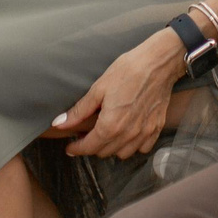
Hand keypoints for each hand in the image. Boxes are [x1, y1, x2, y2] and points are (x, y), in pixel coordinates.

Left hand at [53, 31, 186, 158]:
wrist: (159, 63)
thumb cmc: (128, 71)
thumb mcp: (98, 88)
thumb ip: (79, 111)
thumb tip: (58, 124)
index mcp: (110, 125)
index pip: (88, 147)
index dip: (76, 148)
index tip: (70, 147)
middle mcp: (128, 134)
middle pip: (104, 152)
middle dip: (92, 146)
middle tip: (86, 134)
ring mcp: (144, 133)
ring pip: (122, 154)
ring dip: (111, 147)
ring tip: (106, 134)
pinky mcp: (156, 128)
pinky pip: (142, 148)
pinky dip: (132, 146)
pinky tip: (127, 133)